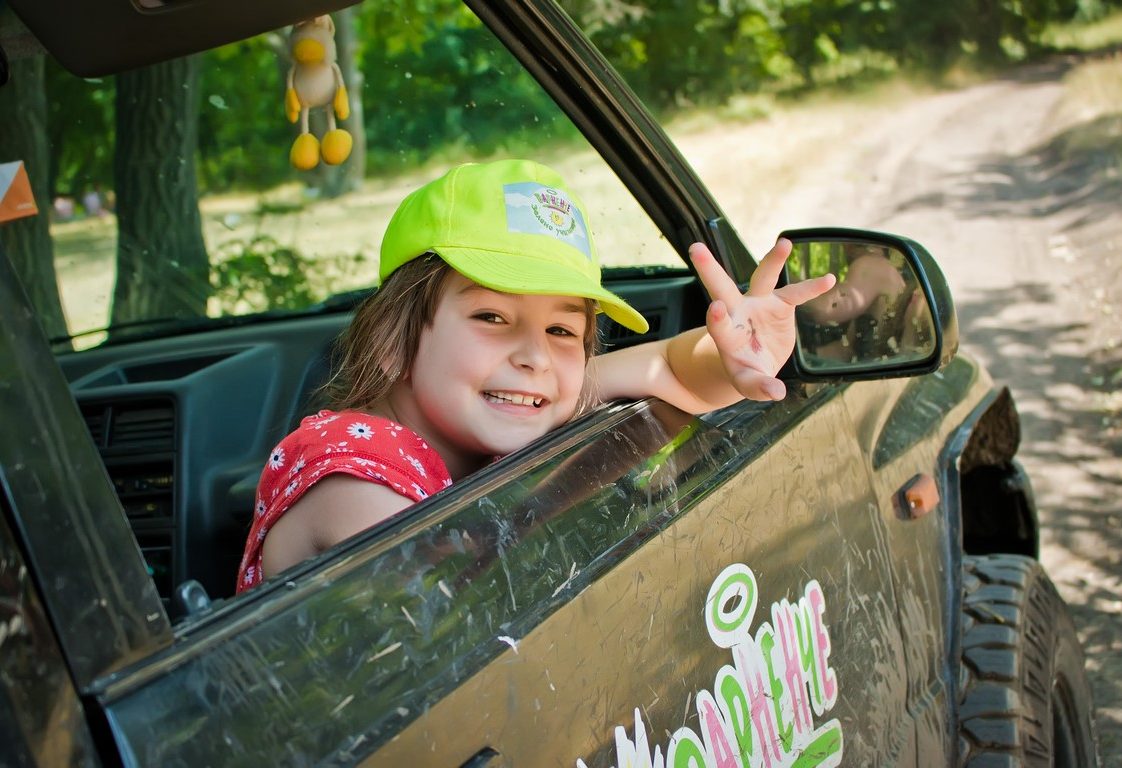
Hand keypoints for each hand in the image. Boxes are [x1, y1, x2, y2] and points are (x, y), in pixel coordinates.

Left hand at [690, 239, 835, 400]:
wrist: (758, 361)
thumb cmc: (748, 372)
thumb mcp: (750, 384)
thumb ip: (759, 388)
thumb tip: (776, 393)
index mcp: (726, 336)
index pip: (718, 326)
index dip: (717, 318)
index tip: (716, 308)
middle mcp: (737, 313)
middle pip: (722, 288)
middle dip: (708, 269)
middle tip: (695, 247)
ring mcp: (758, 304)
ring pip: (762, 278)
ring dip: (773, 261)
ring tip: (784, 243)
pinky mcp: (779, 304)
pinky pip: (796, 293)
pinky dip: (811, 287)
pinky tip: (828, 279)